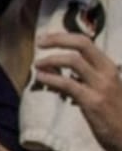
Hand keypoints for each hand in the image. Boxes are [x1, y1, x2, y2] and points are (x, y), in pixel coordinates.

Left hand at [33, 31, 121, 150]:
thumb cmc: (112, 113)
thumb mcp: (100, 89)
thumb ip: (80, 76)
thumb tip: (51, 66)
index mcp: (108, 67)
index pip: (86, 42)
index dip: (63, 36)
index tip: (45, 37)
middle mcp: (107, 72)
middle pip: (82, 44)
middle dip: (57, 39)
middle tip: (39, 42)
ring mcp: (101, 86)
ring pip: (73, 60)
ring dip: (51, 60)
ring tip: (37, 64)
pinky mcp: (93, 101)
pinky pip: (68, 84)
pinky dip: (51, 78)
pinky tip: (41, 78)